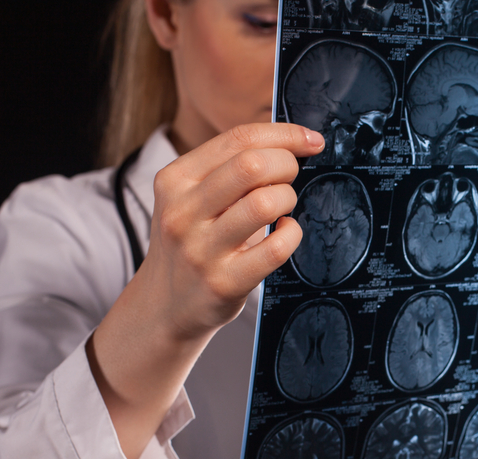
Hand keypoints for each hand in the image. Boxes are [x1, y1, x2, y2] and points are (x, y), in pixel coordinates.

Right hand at [89, 123, 323, 458]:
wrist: (166, 305)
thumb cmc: (192, 241)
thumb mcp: (191, 197)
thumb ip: (227, 167)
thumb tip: (292, 140)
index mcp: (174, 180)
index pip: (238, 140)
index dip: (283, 134)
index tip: (311, 140)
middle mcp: (183, 212)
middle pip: (252, 165)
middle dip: (287, 164)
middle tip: (292, 177)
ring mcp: (202, 250)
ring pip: (265, 203)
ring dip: (288, 198)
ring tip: (284, 206)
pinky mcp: (225, 282)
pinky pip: (277, 248)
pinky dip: (292, 234)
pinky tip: (285, 233)